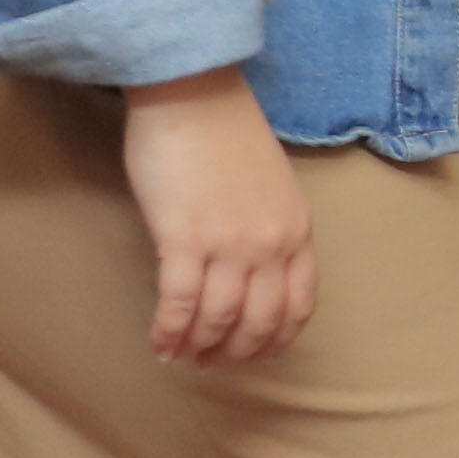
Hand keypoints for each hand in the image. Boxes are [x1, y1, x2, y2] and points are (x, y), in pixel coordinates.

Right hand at [119, 74, 316, 364]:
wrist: (192, 93)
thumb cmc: (225, 131)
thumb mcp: (273, 184)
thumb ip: (270, 228)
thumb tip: (250, 271)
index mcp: (297, 230)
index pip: (298, 305)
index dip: (277, 339)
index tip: (257, 354)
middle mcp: (270, 245)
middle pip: (260, 322)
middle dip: (236, 351)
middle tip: (212, 364)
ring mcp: (229, 245)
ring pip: (219, 320)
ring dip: (199, 347)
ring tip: (183, 357)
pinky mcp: (184, 240)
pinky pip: (180, 304)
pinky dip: (170, 331)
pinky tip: (159, 343)